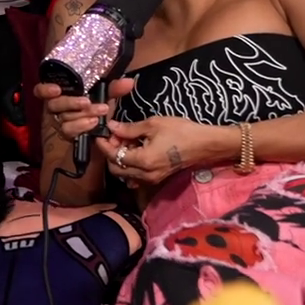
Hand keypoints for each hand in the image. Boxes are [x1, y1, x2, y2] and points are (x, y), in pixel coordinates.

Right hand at [36, 76, 135, 147]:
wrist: (101, 131)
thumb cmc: (97, 106)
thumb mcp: (106, 95)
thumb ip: (114, 88)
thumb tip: (128, 82)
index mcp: (61, 92)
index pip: (41, 90)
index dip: (45, 89)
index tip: (56, 89)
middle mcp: (56, 107)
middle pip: (54, 105)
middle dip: (71, 103)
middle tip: (87, 102)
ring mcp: (60, 122)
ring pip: (64, 119)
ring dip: (81, 115)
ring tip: (98, 114)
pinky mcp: (67, 134)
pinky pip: (69, 131)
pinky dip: (82, 126)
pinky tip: (93, 123)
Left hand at [103, 115, 228, 186]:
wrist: (205, 144)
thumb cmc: (181, 131)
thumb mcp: (153, 125)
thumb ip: (129, 129)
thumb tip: (111, 127)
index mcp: (143, 161)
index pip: (113, 156)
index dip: (104, 145)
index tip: (100, 134)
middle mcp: (145, 175)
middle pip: (116, 169)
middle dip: (111, 153)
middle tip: (114, 136)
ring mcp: (151, 179)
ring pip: (125, 173)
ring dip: (120, 159)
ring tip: (125, 141)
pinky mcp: (157, 178)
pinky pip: (136, 175)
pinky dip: (131, 165)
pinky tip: (136, 150)